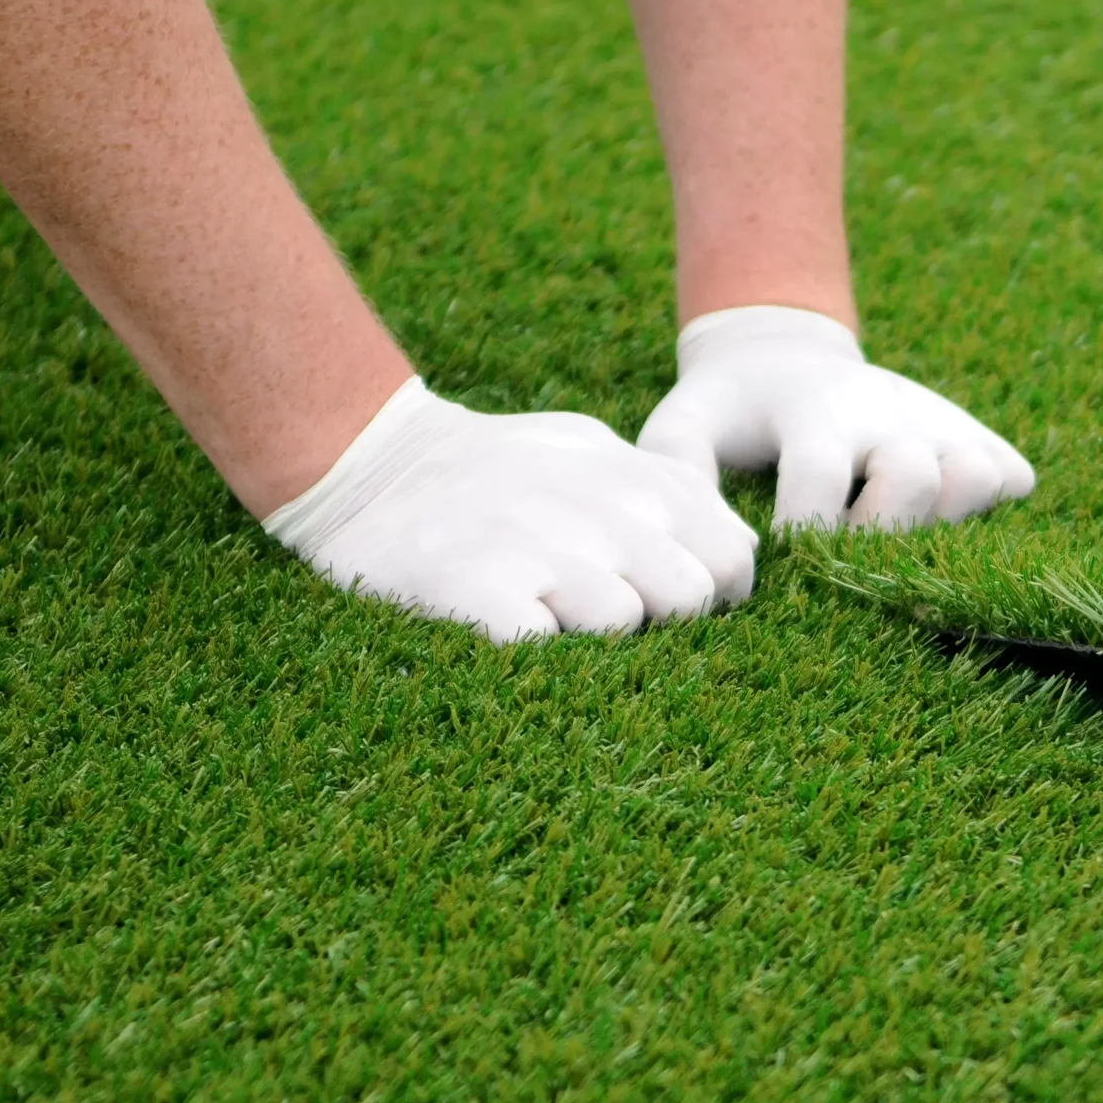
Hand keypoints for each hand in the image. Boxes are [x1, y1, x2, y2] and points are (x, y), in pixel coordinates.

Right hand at [263, 378, 757, 641]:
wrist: (370, 463)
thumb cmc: (497, 468)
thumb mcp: (592, 451)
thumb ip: (666, 490)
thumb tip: (732, 548)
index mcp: (635, 479)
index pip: (731, 558)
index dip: (713, 593)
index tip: (667, 603)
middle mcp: (600, 509)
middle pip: (688, 598)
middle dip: (656, 620)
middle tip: (598, 612)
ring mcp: (541, 547)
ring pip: (620, 623)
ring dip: (587, 636)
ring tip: (541, 611)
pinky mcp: (480, 587)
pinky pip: (541, 647)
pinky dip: (528, 651)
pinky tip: (501, 626)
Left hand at [637, 306, 1035, 530]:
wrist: (784, 350)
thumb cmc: (730, 409)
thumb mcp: (684, 423)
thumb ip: (678, 470)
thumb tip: (721, 552)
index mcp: (814, 410)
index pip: (819, 476)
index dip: (805, 532)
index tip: (783, 562)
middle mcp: (886, 413)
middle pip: (914, 478)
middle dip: (881, 534)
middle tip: (846, 559)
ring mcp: (937, 422)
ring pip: (975, 477)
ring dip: (941, 523)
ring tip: (894, 539)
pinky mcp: (973, 435)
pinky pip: (1010, 478)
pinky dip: (990, 507)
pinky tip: (938, 523)